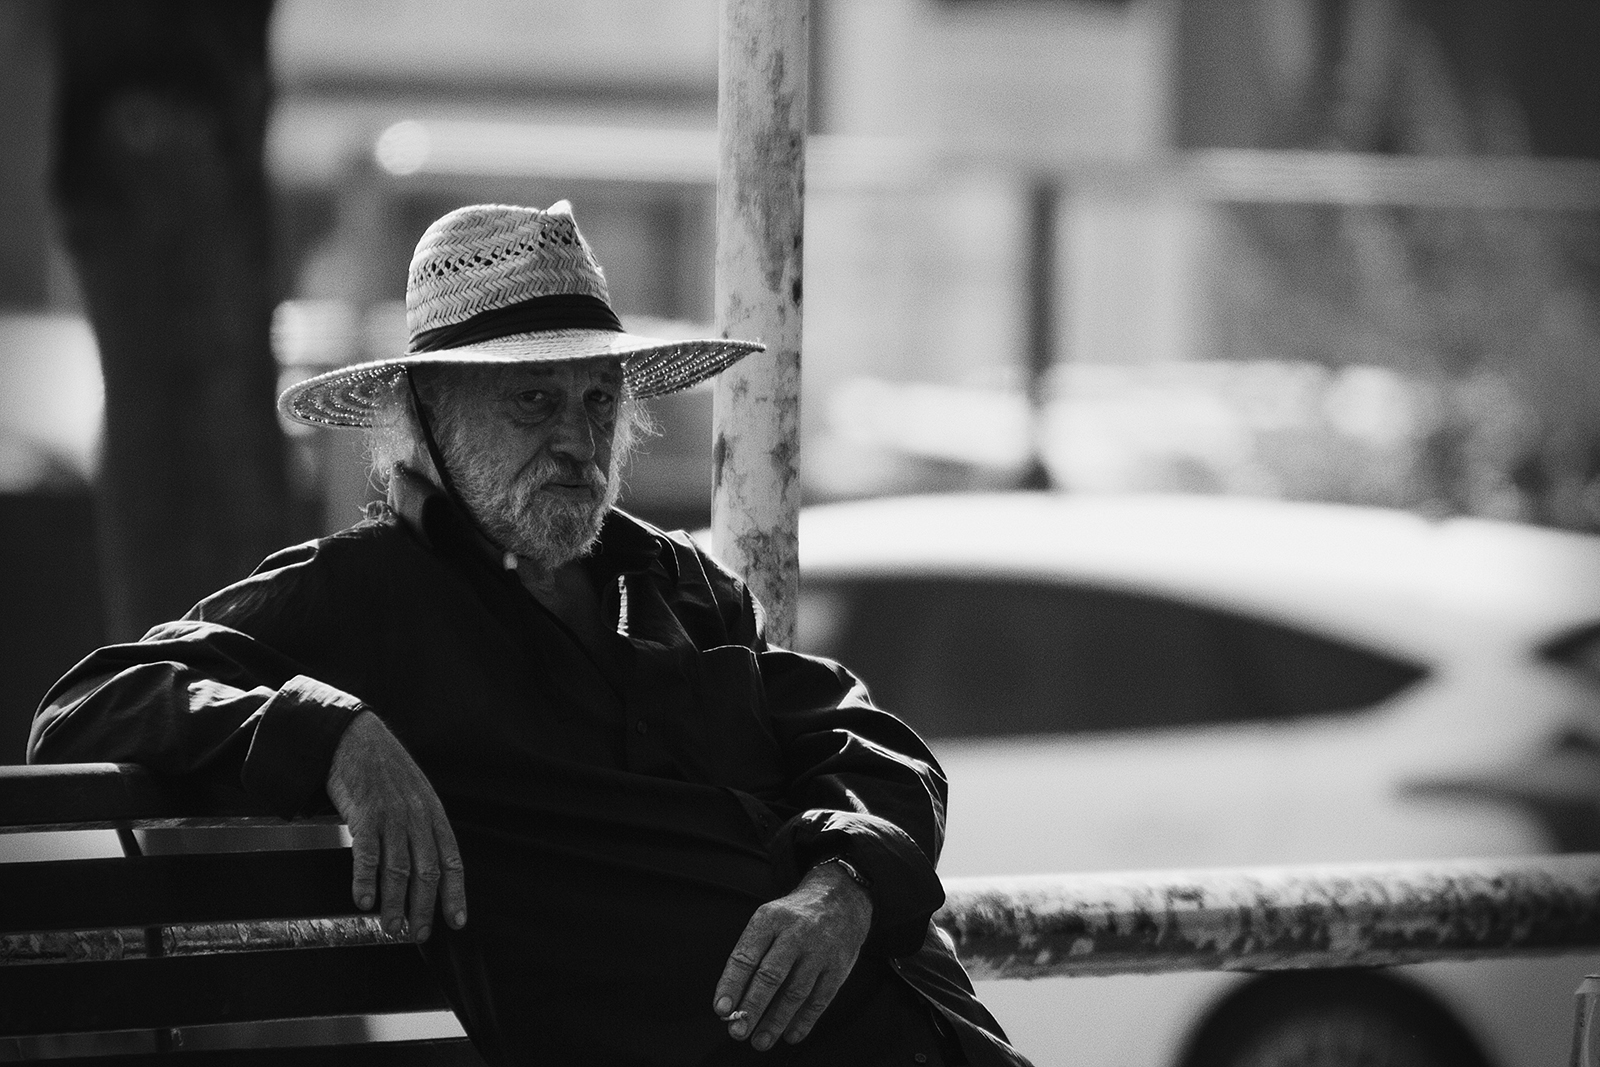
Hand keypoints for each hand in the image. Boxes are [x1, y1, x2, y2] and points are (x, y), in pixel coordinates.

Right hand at [325, 710, 465, 941]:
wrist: (358, 740)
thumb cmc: (387, 772)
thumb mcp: (416, 796)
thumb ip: (422, 829)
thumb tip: (424, 869)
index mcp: (434, 815)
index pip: (452, 860)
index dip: (455, 893)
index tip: (457, 920)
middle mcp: (417, 818)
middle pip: (427, 872)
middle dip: (425, 908)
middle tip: (419, 934)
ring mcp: (391, 816)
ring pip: (398, 869)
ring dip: (395, 904)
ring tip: (392, 927)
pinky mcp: (364, 814)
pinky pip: (366, 854)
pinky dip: (366, 881)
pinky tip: (364, 901)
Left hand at [713, 861, 872, 1050]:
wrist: (840, 898)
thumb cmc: (794, 917)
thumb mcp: (769, 919)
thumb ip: (752, 954)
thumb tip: (732, 1000)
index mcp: (771, 919)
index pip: (747, 955)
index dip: (732, 984)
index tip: (721, 1009)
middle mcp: (796, 933)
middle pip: (770, 975)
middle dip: (752, 1007)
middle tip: (738, 1031)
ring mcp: (820, 950)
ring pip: (795, 992)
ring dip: (776, 1021)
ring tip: (760, 1040)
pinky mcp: (838, 966)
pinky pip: (820, 998)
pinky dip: (804, 1020)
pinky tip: (791, 1034)